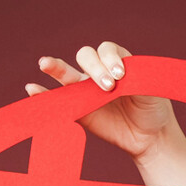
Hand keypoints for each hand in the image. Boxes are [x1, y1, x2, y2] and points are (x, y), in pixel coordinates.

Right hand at [26, 40, 174, 161]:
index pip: (107, 49)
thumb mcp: (152, 88)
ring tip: (45, 63)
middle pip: (86, 56)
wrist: (152, 136)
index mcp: (117, 61)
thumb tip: (118, 76)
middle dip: (95, 67)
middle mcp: (100, 71)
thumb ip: (137, 77)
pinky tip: (32, 89)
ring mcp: (87, 90)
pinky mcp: (80, 110)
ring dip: (56, 68)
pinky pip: (59, 101)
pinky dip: (44, 95)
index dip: (110, 58)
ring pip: (67, 74)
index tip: (121, 74)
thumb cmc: (153, 107)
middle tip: (108, 87)